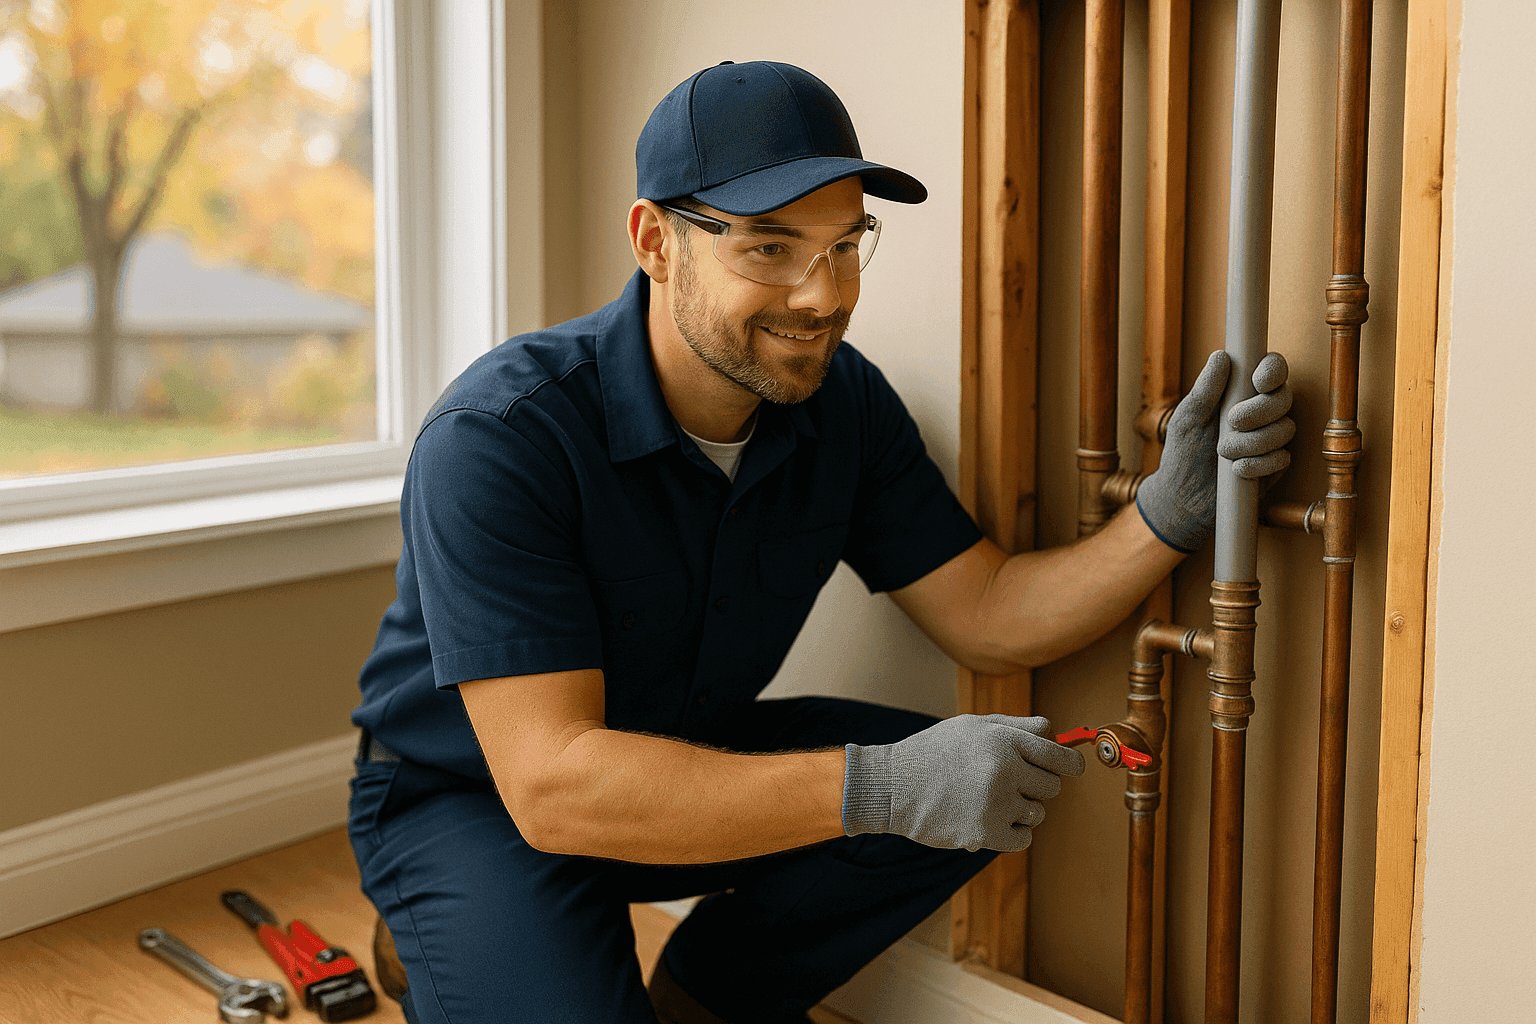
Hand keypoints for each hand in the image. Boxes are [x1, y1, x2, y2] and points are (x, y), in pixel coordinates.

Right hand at [842, 714, 1085, 852]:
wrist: (894, 786)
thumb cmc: (933, 753)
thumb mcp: (972, 726)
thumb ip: (1015, 726)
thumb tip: (1053, 732)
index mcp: (1003, 740)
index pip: (1059, 756)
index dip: (1070, 764)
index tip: (1071, 768)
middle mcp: (1005, 770)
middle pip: (1052, 787)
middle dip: (1036, 785)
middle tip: (1009, 783)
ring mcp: (997, 803)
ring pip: (1038, 813)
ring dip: (1021, 810)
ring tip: (990, 800)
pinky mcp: (987, 833)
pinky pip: (1024, 838)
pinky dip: (1013, 833)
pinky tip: (991, 819)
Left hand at [1135, 350, 1294, 552]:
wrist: (1184, 497)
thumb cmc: (1183, 452)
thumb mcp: (1187, 418)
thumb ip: (1205, 389)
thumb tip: (1220, 357)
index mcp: (1241, 393)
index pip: (1272, 370)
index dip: (1273, 370)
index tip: (1257, 381)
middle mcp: (1262, 412)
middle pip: (1283, 398)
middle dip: (1259, 410)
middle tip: (1231, 422)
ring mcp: (1272, 438)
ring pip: (1285, 429)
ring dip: (1253, 441)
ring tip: (1224, 452)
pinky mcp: (1275, 465)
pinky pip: (1282, 458)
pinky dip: (1259, 463)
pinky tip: (1238, 470)